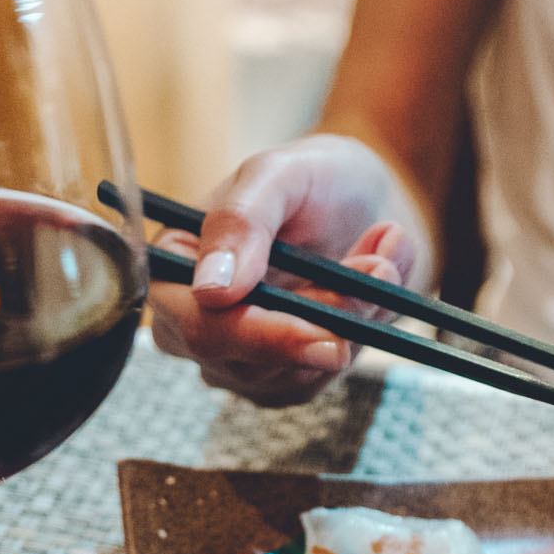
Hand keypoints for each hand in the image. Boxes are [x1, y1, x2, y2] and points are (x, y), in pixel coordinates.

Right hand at [148, 134, 429, 406]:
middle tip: (378, 265)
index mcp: (173, 272)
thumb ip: (240, 220)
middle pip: (253, 362)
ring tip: (380, 256)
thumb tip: (211, 289)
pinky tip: (377, 282)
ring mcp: (240, 361)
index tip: (326, 333)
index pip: (199, 329)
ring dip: (354, 318)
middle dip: (325, 319)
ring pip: (299, 374)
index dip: (261, 336)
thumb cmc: (311, 179)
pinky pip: (327, 376)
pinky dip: (364, 330)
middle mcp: (195, 326)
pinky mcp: (286, 379)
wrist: (362, 201)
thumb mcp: (277, 174)